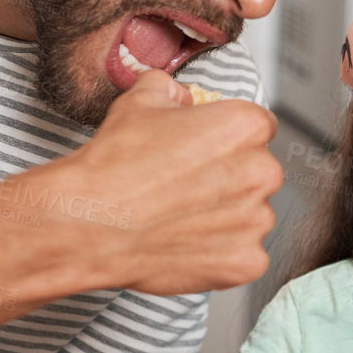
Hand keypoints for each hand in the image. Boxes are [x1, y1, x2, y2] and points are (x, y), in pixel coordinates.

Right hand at [18, 70, 282, 295]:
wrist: (91, 221)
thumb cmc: (115, 164)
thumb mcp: (140, 101)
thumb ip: (170, 90)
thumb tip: (177, 96)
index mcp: (246, 126)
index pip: (256, 128)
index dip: (227, 139)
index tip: (206, 151)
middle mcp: (262, 171)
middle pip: (256, 173)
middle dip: (228, 178)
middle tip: (187, 186)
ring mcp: (257, 221)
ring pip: (250, 215)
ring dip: (225, 216)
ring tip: (181, 217)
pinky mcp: (246, 262)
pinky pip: (243, 255)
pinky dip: (220, 253)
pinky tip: (185, 243)